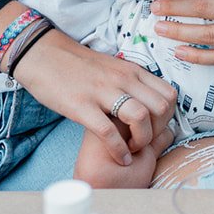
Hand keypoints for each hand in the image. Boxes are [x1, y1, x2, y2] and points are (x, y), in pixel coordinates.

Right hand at [10, 31, 176, 165]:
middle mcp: (123, 79)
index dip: (168, 117)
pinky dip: (119, 150)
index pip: (169, 94)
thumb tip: (149, 104)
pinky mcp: (82, 106)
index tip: (157, 128)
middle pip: (161, 108)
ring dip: (141, 140)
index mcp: (133, 71)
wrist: (44, 56)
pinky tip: (120, 157)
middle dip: (158, 131)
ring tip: (133, 149)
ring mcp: (103, 92)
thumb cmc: (79, 67)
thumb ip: (133, 83)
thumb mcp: (114, 69)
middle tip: (145, 141)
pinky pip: (109, 132)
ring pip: (140, 117)